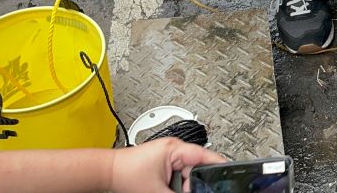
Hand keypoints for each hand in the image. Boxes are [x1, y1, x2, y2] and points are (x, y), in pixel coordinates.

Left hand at [110, 137, 226, 192]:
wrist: (107, 172)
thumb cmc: (125, 173)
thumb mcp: (157, 190)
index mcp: (176, 148)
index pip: (206, 155)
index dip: (219, 165)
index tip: (228, 174)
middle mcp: (174, 149)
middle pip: (197, 169)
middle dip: (196, 183)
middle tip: (190, 190)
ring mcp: (169, 157)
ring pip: (188, 175)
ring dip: (185, 185)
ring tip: (169, 189)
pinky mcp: (163, 165)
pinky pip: (179, 176)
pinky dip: (177, 185)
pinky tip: (169, 190)